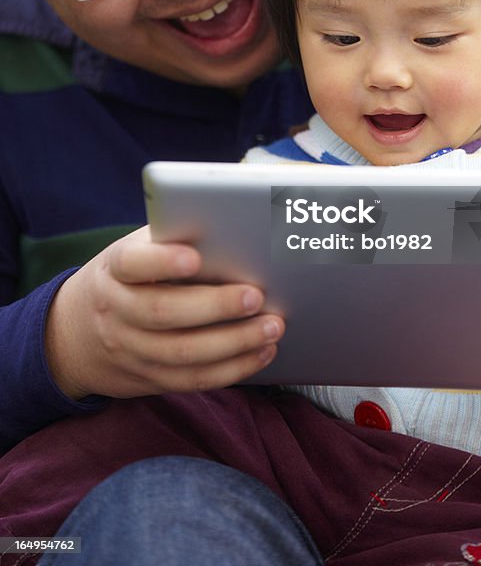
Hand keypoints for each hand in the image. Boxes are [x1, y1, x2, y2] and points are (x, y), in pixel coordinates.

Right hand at [44, 226, 284, 400]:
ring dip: (234, 343)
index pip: (132, 263)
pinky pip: (191, 380)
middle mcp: (117, 309)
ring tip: (272, 327)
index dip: (161, 261)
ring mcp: (129, 349)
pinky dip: (232, 369)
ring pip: (182, 353)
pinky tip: (261, 353)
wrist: (76, 333)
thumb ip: (171, 240)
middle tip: (256, 296)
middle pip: (164, 312)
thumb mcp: (136, 250)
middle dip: (215, 307)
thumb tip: (233, 231)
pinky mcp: (147, 379)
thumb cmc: (130, 276)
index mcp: (115, 269)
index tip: (194, 257)